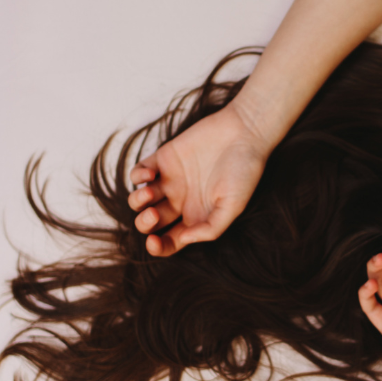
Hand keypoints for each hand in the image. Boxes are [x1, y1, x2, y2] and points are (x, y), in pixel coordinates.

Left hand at [128, 103, 267, 255]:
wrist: (244, 133)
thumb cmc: (244, 171)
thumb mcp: (233, 206)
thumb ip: (211, 228)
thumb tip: (184, 240)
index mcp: (196, 216)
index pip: (170, 240)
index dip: (158, 247)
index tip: (153, 242)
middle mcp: (181, 201)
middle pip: (151, 222)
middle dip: (145, 223)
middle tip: (154, 213)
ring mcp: (171, 179)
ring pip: (140, 199)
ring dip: (137, 201)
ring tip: (148, 192)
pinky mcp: (164, 158)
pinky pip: (138, 172)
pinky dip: (137, 175)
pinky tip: (150, 173)